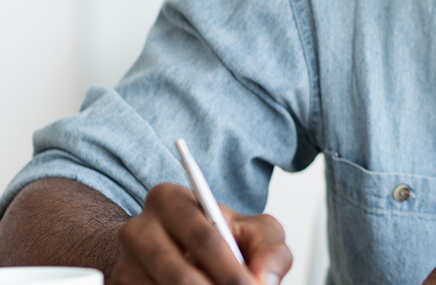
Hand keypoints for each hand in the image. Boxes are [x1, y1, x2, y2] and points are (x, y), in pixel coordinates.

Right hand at [112, 183, 291, 284]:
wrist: (178, 253)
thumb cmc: (222, 238)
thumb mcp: (255, 232)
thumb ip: (270, 249)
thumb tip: (264, 279)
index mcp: (170, 200)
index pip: (205, 239)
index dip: (230, 271)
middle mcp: (138, 229)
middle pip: (181, 275)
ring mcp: (124, 264)